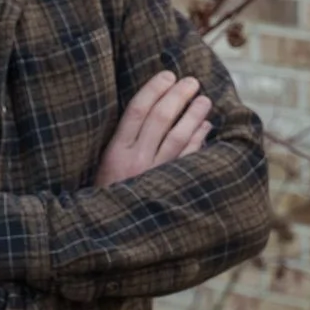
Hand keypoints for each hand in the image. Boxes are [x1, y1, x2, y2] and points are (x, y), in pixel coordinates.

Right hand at [95, 72, 212, 187]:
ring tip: (204, 99)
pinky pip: (189, 158)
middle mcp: (135, 161)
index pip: (137, 110)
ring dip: (194, 114)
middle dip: (178, 95)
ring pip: (179, 136)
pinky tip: (206, 127)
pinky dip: (199, 139)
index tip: (167, 75)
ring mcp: (154, 174)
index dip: (154, 89)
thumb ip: (122, 141)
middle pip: (160, 118)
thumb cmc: (106, 195)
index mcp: (115, 152)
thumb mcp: (104, 167)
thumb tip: (149, 110)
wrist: (108, 233)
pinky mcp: (171, 188)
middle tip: (191, 81)